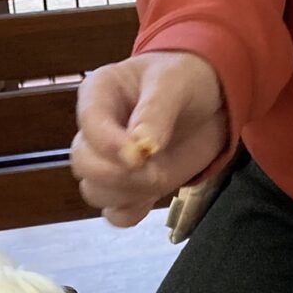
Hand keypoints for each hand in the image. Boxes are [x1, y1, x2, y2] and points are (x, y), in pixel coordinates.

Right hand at [72, 51, 226, 227]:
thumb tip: (142, 147)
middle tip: (156, 173)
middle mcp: (98, 130)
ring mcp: (111, 162)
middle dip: (117, 175)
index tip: (139, 157)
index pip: (89, 124)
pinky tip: (152, 196)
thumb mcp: (174, 83)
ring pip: (95, 192)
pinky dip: (131, 212)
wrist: (210, 102)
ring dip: (126, 194)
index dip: (109, 145)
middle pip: (83, 163)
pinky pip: (115, 213)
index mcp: (99, 93)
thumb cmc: (185, 79)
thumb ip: (156, 112)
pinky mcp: (128, 187)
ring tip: (160, 177)